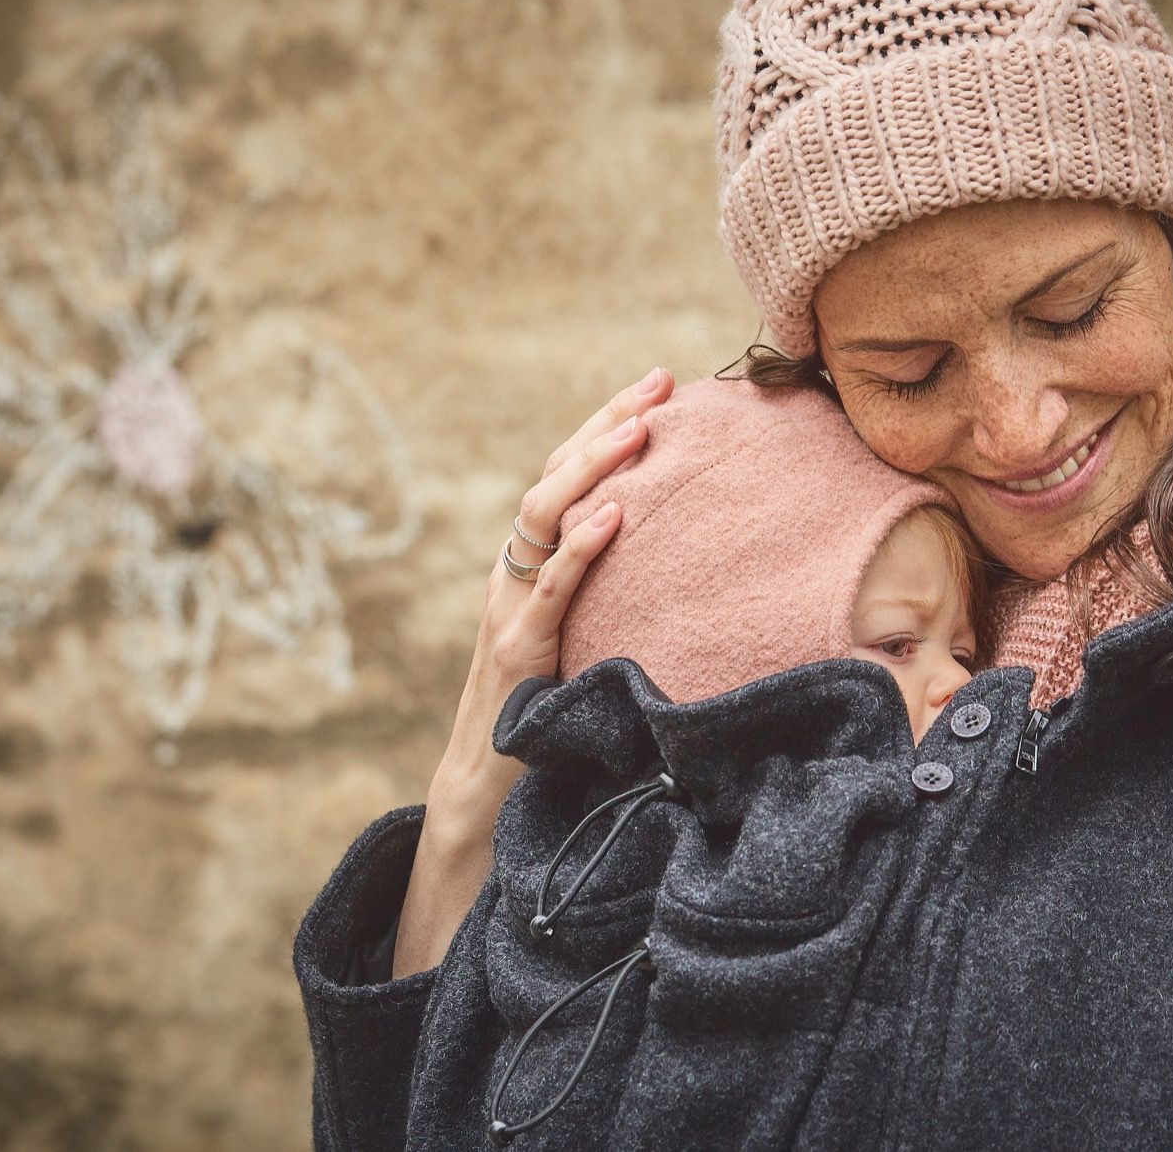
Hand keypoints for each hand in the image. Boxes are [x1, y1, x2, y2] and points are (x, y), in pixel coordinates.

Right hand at [432, 365, 674, 828]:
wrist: (488, 789)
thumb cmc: (547, 715)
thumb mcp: (583, 638)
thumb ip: (611, 596)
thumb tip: (683, 559)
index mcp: (529, 565)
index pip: (566, 476)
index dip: (606, 426)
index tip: (659, 388)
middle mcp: (512, 573)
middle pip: (554, 477)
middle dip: (606, 424)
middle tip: (659, 384)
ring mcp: (509, 607)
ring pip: (542, 517)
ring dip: (592, 468)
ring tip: (640, 430)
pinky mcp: (518, 649)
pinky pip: (549, 587)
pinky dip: (581, 547)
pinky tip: (616, 515)